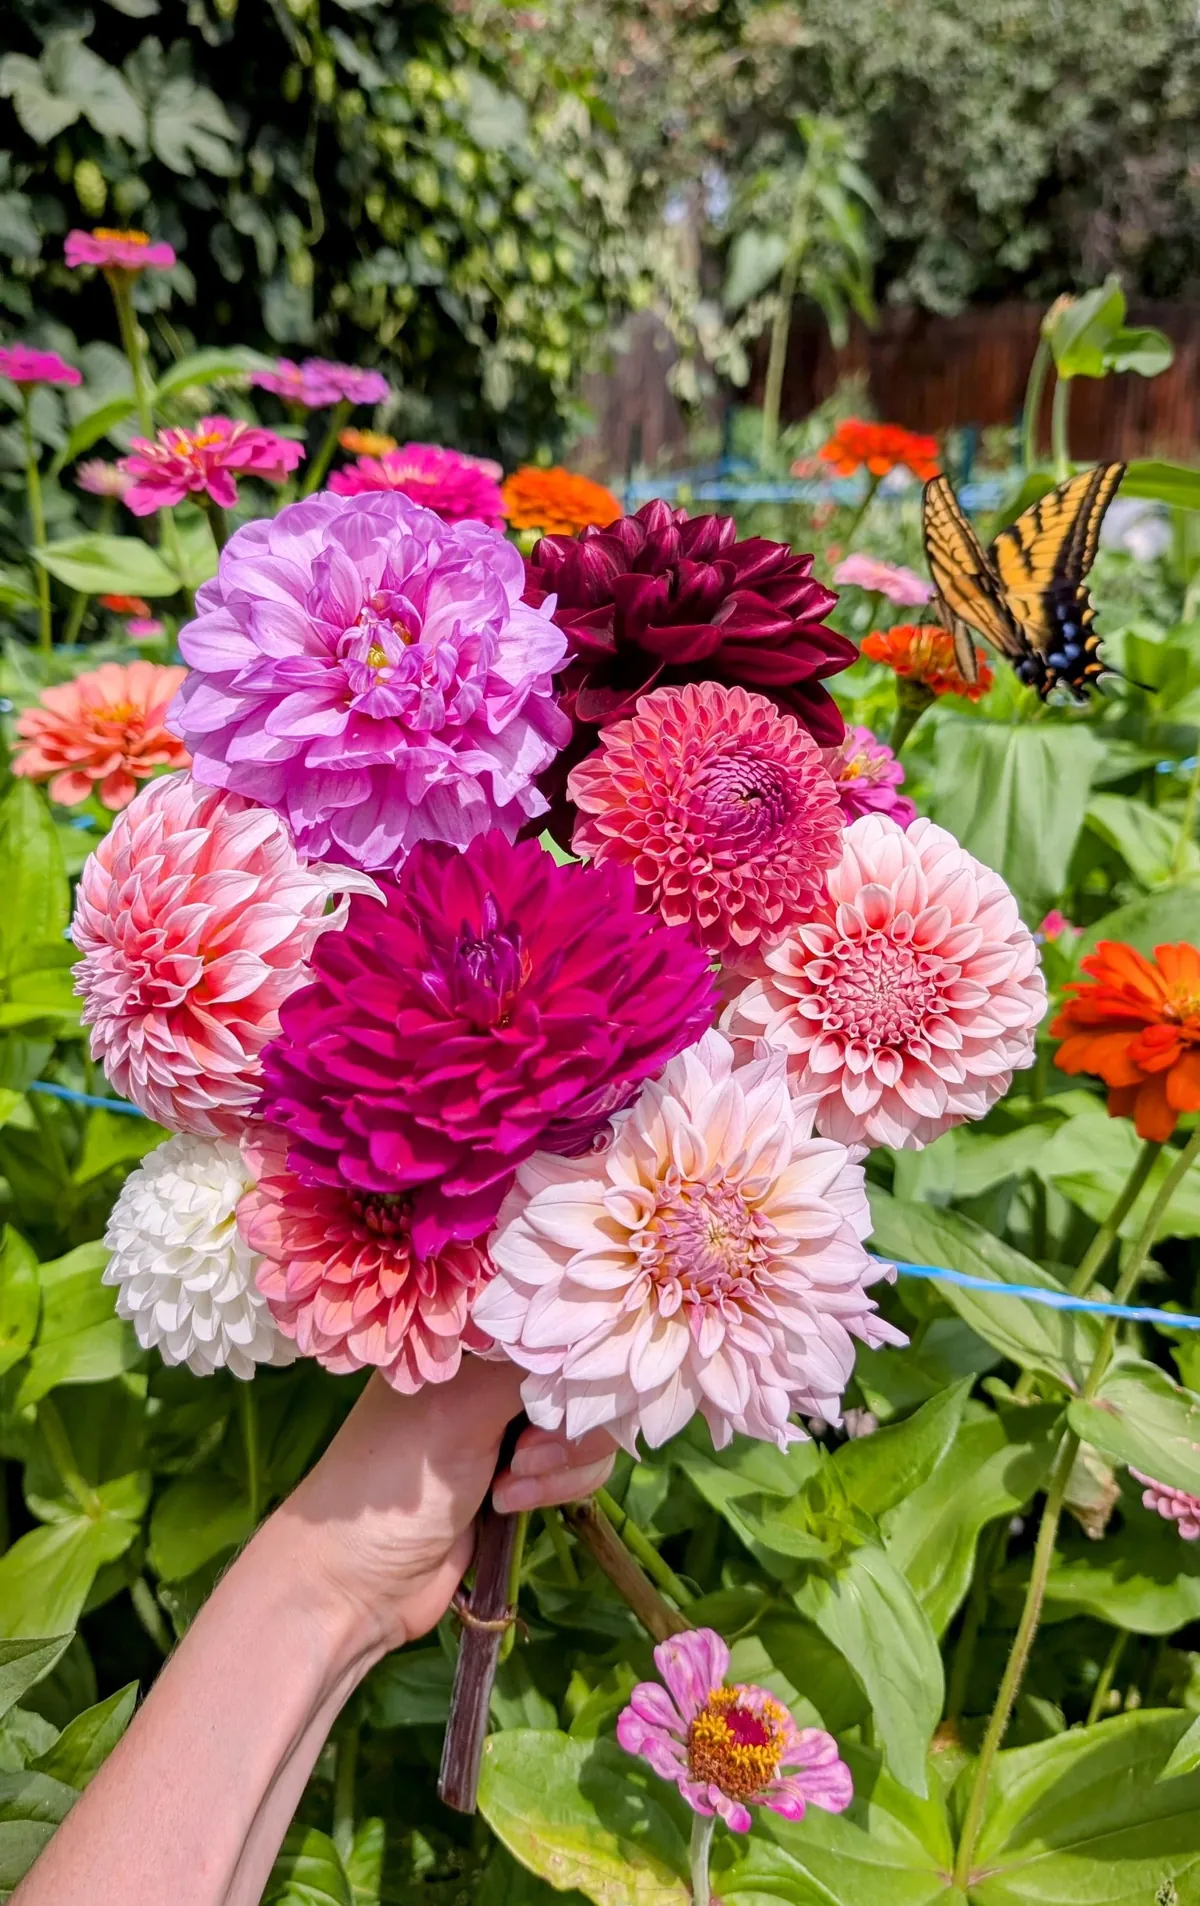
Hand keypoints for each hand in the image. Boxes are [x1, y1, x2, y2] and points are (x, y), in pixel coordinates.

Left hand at [277, 1359, 614, 1656]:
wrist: (361, 1582)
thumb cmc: (397, 1479)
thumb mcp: (463, 1408)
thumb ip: (532, 1366)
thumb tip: (594, 1333)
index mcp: (468, 1336)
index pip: (551, 1315)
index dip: (573, 1348)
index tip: (564, 1388)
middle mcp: (492, 1371)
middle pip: (581, 1371)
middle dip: (569, 1420)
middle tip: (524, 1453)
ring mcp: (510, 1424)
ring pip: (587, 1423)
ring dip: (564, 1463)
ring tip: (511, 1487)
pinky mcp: (526, 1474)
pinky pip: (579, 1466)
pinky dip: (560, 1486)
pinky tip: (511, 1506)